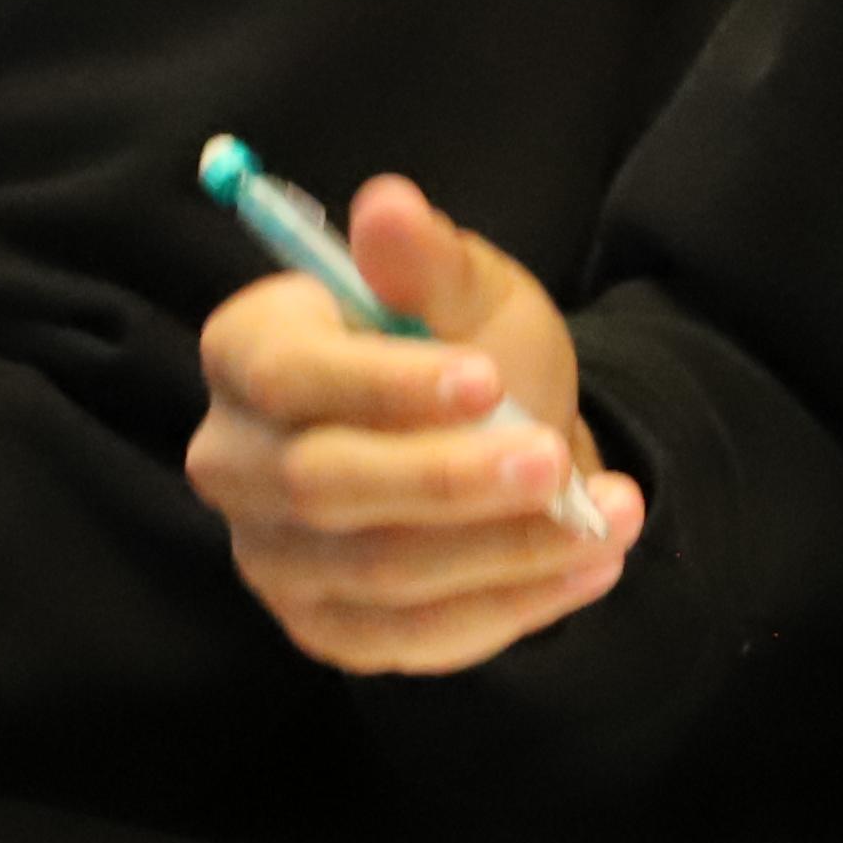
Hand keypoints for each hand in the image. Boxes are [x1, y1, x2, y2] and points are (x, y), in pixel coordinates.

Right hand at [182, 173, 642, 675]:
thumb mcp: (468, 291)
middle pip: (321, 485)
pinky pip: (410, 637)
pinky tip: (588, 567)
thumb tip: (387, 204)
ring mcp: (272, 554)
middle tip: (549, 460)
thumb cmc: (468, 353)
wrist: (500, 443)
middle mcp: (235, 460)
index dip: (385, 385)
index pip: (290, 375)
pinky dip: (509, 606)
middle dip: (448, 479)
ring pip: (379, 571)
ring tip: (607, 518)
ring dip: (503, 550)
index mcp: (249, 352)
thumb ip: (428, 260)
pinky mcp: (324, 625)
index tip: (488, 379)